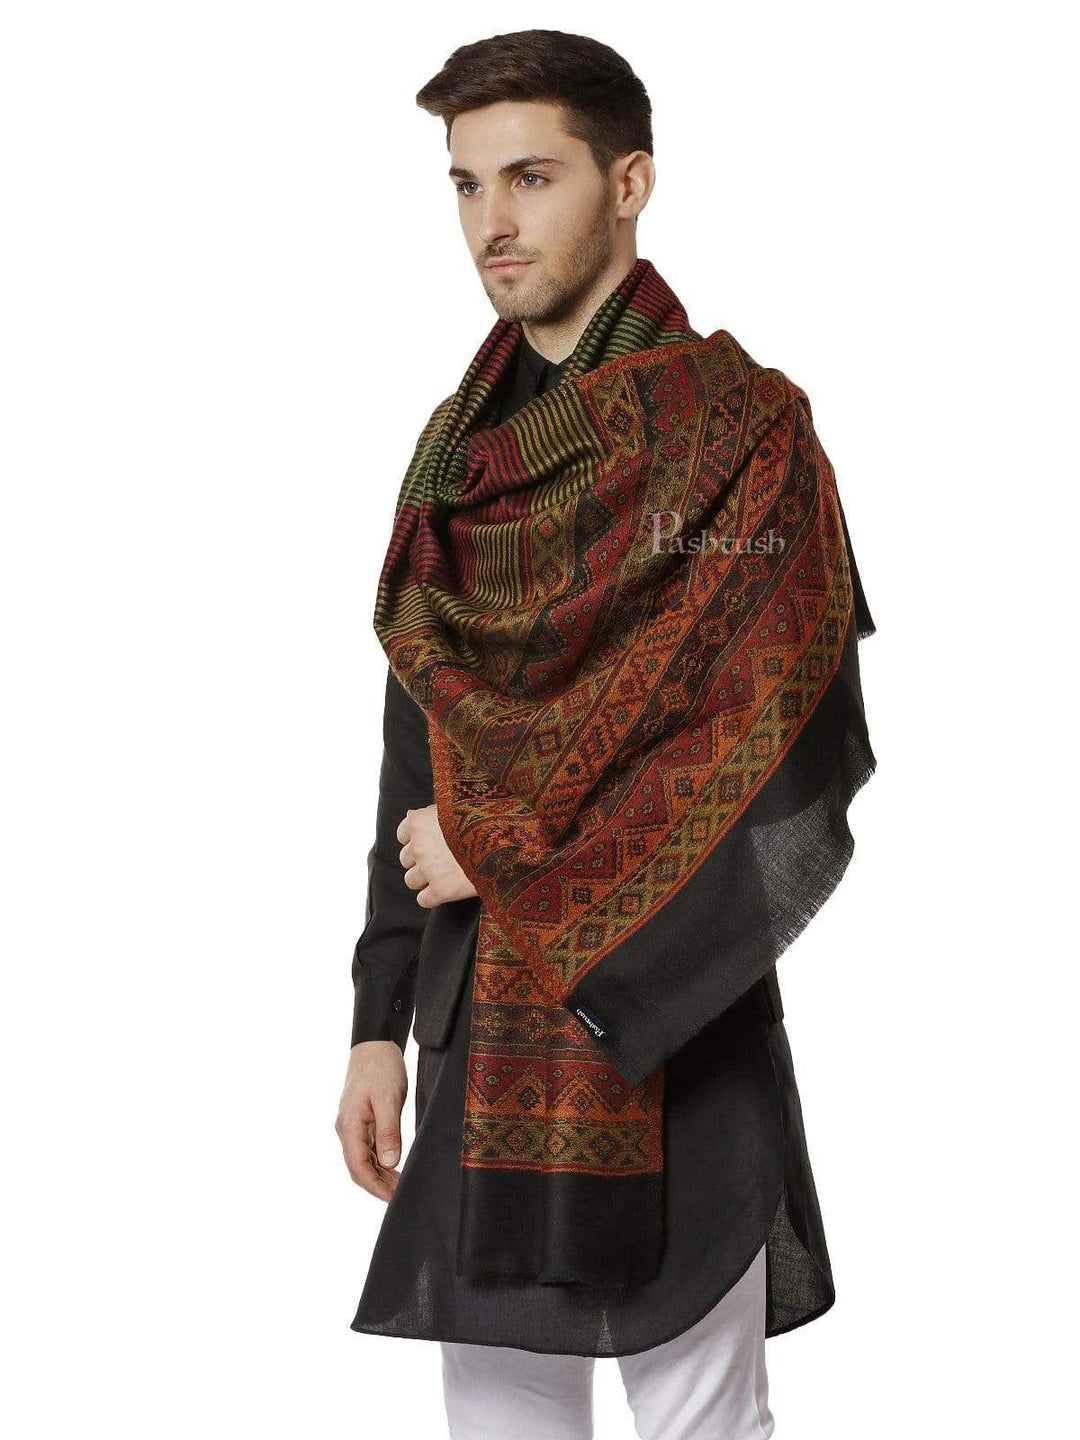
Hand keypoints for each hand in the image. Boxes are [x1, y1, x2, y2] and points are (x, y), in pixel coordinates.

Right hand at [335, 1041, 407, 1201]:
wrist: (374, 1045)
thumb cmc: (381, 1068)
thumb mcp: (388, 1099)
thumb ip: (388, 1131)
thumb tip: (389, 1163)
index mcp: (349, 1125)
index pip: (358, 1167)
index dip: (375, 1186)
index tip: (393, 1198)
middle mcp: (346, 1129)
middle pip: (358, 1168)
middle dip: (377, 1185)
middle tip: (400, 1195)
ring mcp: (352, 1126)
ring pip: (362, 1160)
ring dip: (379, 1175)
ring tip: (400, 1185)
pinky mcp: (360, 1121)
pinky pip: (366, 1148)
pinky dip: (379, 1161)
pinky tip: (393, 1167)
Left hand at [396, 804, 478, 905]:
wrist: (507, 843)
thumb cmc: (484, 821)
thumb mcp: (457, 808)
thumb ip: (431, 813)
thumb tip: (411, 816)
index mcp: (419, 822)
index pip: (403, 834)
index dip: (416, 839)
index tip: (430, 842)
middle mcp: (419, 846)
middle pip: (406, 859)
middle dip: (420, 860)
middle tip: (441, 860)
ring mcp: (428, 869)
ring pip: (411, 880)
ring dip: (425, 879)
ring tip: (445, 875)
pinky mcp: (441, 891)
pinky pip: (423, 900)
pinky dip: (433, 897)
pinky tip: (448, 890)